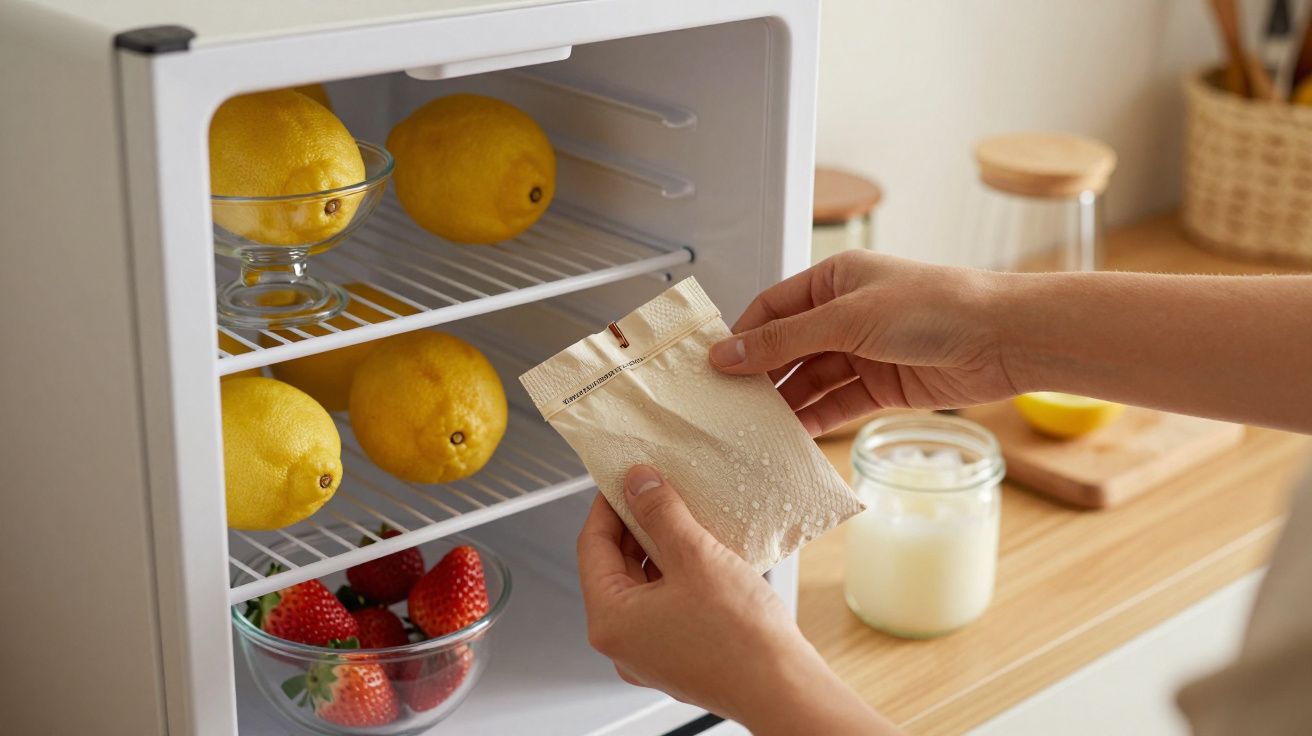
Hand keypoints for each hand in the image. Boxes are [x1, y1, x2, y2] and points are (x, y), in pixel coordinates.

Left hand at [576, 465, 894, 734]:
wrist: (784, 689)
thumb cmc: (740, 638)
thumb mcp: (695, 556)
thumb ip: (660, 513)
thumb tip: (638, 483)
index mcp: (611, 621)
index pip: (592, 546)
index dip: (608, 505)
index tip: (626, 479)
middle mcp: (623, 643)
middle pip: (615, 566)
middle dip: (637, 526)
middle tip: (660, 491)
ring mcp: (650, 653)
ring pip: (643, 585)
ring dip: (661, 549)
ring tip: (687, 518)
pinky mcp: (677, 656)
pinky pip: (666, 604)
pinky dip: (678, 575)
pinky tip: (704, 553)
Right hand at [709, 250, 1015, 435]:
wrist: (1002, 340)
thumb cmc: (937, 307)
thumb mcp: (847, 319)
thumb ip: (784, 341)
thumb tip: (729, 353)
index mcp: (834, 280)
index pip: (771, 309)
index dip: (741, 338)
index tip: (713, 368)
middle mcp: (846, 314)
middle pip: (787, 348)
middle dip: (759, 376)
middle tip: (726, 404)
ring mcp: (863, 352)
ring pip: (809, 380)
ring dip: (783, 404)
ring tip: (752, 427)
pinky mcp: (881, 386)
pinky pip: (835, 405)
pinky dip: (812, 420)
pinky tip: (790, 436)